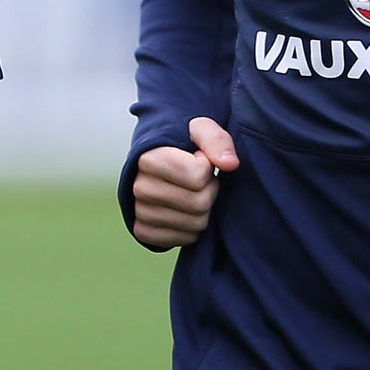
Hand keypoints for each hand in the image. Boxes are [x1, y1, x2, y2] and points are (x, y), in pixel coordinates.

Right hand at [131, 117, 238, 248]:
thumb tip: (230, 164)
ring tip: (192, 193)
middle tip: (200, 181)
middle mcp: (139, 187)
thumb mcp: (199, 129)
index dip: (207, 168)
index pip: (197, 176)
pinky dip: (191, 229)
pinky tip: (185, 212)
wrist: (159, 165)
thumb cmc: (183, 144)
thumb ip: (216, 139)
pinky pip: (183, 239)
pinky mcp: (143, 231)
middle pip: (198, 203)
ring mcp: (139, 211)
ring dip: (202, 211)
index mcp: (149, 158)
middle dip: (209, 191)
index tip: (199, 160)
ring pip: (194, 224)